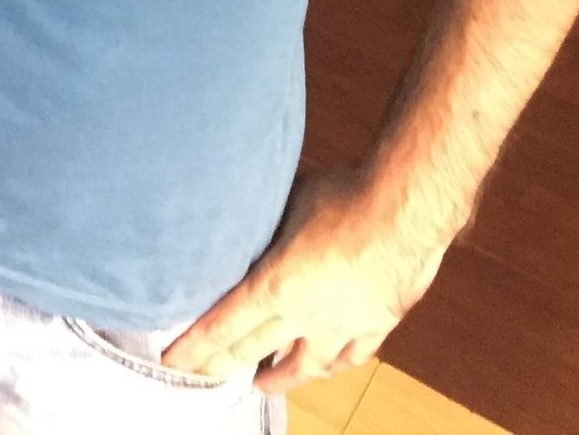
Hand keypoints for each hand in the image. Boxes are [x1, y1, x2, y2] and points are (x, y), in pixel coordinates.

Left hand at [161, 170, 449, 394]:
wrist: (406, 211)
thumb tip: (239, 214)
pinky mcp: (376, 324)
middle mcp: (306, 317)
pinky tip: (325, 367)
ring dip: (278, 377)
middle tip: (200, 375)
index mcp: (275, 286)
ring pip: (304, 367)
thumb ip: (263, 223)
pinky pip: (349, 357)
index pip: (223, 326)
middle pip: (255, 350)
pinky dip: (330, 365)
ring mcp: (343, 327)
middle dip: (223, 366)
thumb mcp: (286, 202)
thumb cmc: (343, 196)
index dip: (195, 347)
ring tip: (259, 382)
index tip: (172, 360)